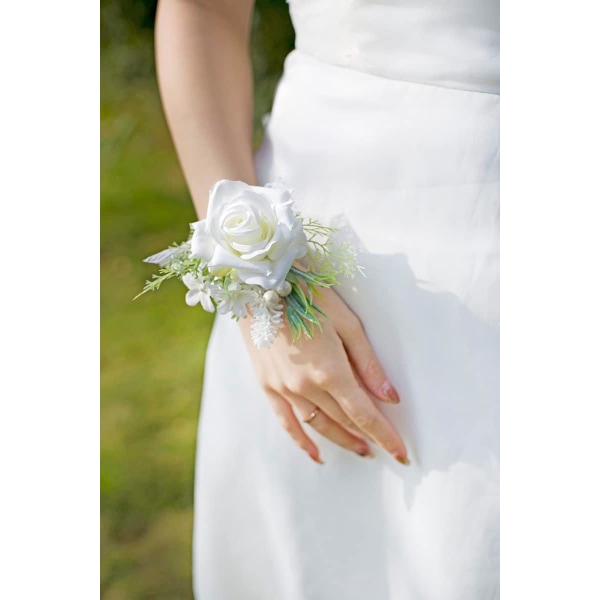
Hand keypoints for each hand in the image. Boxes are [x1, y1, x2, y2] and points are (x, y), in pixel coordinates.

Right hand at [238, 287, 408, 464]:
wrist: (260, 284)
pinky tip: (315, 454)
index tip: (402, 454)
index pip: (364, 415)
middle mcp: (305, 386)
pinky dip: (302, 441)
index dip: (385, 436)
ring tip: (362, 450)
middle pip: (344, 421)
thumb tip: (390, 397)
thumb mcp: (346, 323)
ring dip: (342, 440)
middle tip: (387, 450)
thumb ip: (368, 363)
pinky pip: (286, 422)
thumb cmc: (308, 295)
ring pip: (318, 425)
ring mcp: (283, 388)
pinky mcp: (267, 385)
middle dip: (369, 437)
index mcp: (330, 370)